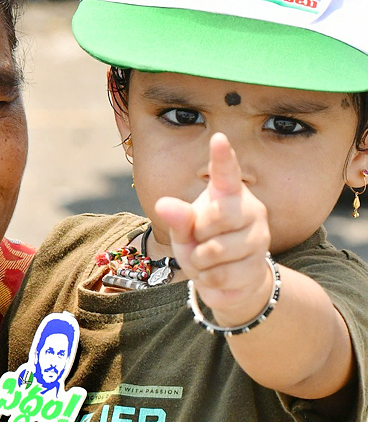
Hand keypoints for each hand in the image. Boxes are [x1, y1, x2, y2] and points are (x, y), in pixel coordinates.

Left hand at [155, 133, 271, 327]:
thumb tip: (163, 204)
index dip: (222, 157)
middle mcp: (251, 210)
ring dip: (200, 262)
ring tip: (206, 260)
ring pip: (217, 251)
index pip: (227, 172)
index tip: (218, 138)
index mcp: (229, 194)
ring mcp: (259, 238)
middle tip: (200, 239)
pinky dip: (208, 280)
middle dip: (198, 234)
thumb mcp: (185, 231)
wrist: (230, 282)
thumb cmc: (205, 245)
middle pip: (218, 216)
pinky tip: (216, 275)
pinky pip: (221, 275)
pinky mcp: (259, 266)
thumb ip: (178, 218)